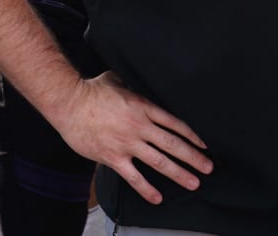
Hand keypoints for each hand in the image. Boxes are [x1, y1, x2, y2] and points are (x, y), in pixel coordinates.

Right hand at [53, 71, 211, 204]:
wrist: (70, 103)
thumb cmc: (91, 91)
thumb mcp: (118, 80)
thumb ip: (133, 85)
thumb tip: (139, 79)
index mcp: (143, 107)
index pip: (175, 123)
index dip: (192, 135)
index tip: (204, 145)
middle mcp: (140, 126)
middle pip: (173, 144)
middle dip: (193, 157)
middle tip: (208, 167)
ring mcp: (127, 143)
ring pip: (159, 161)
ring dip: (178, 173)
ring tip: (193, 182)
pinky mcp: (113, 157)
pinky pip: (134, 177)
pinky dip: (147, 189)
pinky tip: (158, 198)